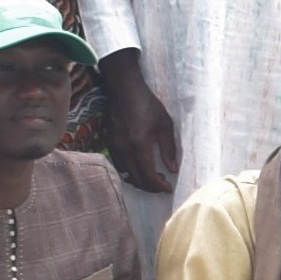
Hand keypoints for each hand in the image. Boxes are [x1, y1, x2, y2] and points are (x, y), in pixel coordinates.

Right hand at [93, 54, 181, 194]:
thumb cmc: (148, 105)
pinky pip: (118, 165)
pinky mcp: (108, 143)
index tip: (168, 188)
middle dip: (150, 187)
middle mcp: (124, 149)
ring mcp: (114, 147)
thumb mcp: (165, 124)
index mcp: (140, 145)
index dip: (159, 186)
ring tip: (151, 178)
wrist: (124, 91)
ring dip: (138, 180)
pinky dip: (129, 172)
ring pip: (125, 174)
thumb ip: (169, 148)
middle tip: (161, 185)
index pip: (148, 175)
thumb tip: (172, 169)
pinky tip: (138, 168)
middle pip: (136, 179)